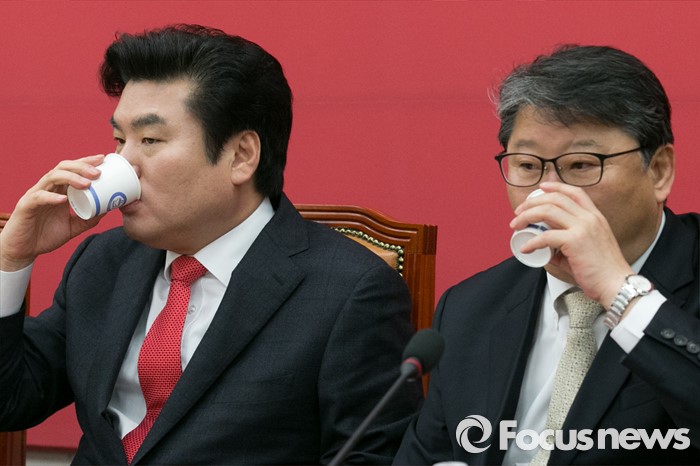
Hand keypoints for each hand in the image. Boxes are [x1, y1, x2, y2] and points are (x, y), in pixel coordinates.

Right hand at [0, 154, 105, 270]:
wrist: (24, 250)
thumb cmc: (46, 236)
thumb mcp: (73, 227)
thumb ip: (88, 219)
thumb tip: (107, 210)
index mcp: (58, 190)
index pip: (72, 169)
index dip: (86, 162)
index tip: (102, 159)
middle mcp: (47, 188)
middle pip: (63, 168)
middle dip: (81, 166)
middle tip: (98, 172)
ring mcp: (36, 195)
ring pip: (51, 177)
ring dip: (70, 178)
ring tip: (86, 183)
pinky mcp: (26, 206)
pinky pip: (38, 198)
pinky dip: (51, 197)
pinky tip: (63, 199)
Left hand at [509, 181, 632, 305]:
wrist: (617, 285)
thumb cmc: (602, 271)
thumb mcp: (586, 247)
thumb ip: (567, 241)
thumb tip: (545, 245)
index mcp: (595, 217)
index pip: (575, 193)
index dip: (556, 187)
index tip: (540, 188)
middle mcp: (590, 218)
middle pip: (555, 199)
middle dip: (532, 202)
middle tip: (518, 212)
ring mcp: (583, 228)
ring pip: (547, 211)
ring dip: (527, 216)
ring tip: (516, 226)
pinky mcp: (575, 241)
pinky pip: (546, 236)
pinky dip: (532, 241)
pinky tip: (525, 248)